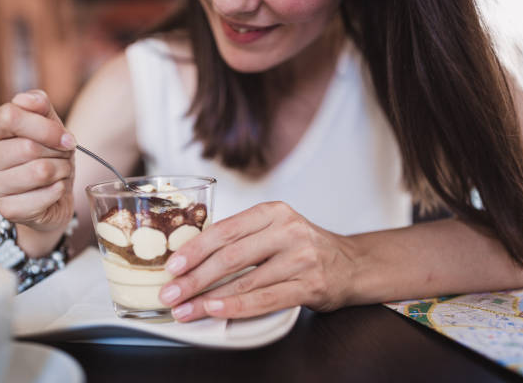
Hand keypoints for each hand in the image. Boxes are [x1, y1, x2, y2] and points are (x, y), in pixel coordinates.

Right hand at [0, 90, 75, 235]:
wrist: (50, 197)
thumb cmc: (46, 156)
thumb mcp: (46, 125)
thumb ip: (39, 106)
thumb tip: (29, 99)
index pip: (10, 116)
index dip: (46, 126)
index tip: (66, 137)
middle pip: (28, 147)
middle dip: (57, 152)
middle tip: (63, 157)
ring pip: (40, 172)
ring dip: (62, 170)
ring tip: (60, 171)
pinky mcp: (7, 211)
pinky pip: (47, 195)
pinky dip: (60, 190)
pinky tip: (55, 189)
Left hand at [158, 201, 357, 321]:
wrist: (351, 264)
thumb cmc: (303, 247)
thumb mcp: (275, 229)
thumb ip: (242, 237)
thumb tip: (192, 256)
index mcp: (273, 212)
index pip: (225, 230)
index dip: (194, 249)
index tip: (172, 266)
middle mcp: (287, 231)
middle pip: (230, 256)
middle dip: (194, 277)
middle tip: (171, 293)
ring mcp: (301, 258)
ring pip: (245, 280)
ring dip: (208, 298)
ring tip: (185, 309)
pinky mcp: (310, 285)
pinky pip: (265, 299)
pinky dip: (236, 306)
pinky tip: (215, 310)